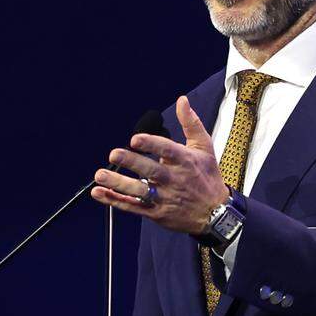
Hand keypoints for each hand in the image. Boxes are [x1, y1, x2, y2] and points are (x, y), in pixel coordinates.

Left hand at [90, 96, 228, 233]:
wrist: (215, 214)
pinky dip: (115, 201)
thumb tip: (182, 100)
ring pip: (139, 191)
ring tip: (100, 175)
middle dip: (131, 162)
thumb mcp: (204, 148)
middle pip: (150, 170)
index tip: (136, 139)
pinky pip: (133, 208)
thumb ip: (191, 123)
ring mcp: (164, 198)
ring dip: (118, 184)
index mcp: (184, 161)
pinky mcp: (156, 213)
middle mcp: (173, 179)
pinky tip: (99, 193)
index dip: (152, 144)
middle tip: (113, 154)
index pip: (167, 150)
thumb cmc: (208, 177)